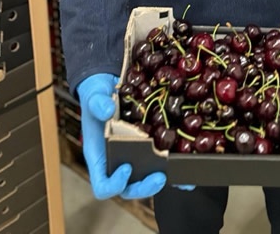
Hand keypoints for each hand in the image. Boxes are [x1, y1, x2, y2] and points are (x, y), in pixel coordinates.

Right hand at [76, 73, 166, 200]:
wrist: (109, 89)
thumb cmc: (96, 96)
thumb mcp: (93, 95)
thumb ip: (97, 102)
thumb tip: (108, 110)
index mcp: (99, 156)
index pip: (103, 186)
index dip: (115, 184)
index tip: (127, 168)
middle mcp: (116, 162)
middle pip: (128, 189)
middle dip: (145, 187)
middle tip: (160, 176)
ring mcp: (133, 158)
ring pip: (146, 180)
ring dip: (162, 181)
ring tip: (177, 175)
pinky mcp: (148, 149)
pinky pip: (159, 164)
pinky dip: (173, 167)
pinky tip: (186, 164)